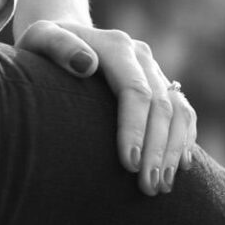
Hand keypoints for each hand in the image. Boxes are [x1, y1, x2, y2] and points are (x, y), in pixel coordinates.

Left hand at [15, 19, 196, 196]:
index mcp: (116, 47)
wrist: (66, 38)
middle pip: (160, 105)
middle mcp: (142, 57)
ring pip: (178, 111)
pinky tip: (180, 167)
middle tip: (147, 187)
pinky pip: (184, 112)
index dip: (135, 128)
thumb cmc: (43, 46)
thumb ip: (58, 46)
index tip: (130, 164)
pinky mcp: (161, 85)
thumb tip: (86, 64)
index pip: (134, 90)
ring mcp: (154, 71)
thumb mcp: (40, 37)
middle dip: (157, 149)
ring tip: (162, 186)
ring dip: (174, 151)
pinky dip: (184, 139)